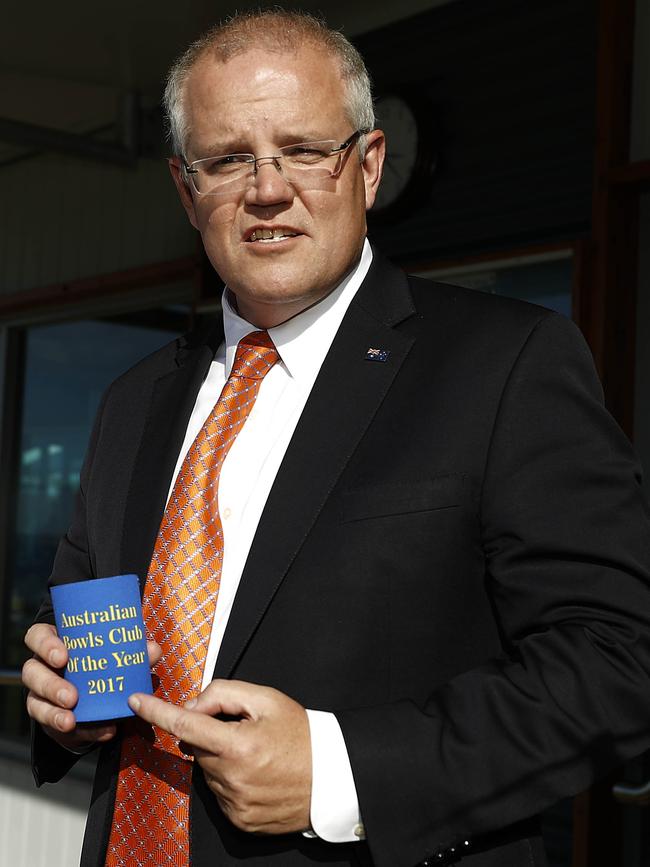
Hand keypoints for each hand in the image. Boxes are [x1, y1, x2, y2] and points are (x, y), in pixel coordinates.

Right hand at [23, 622, 160, 751]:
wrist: (98, 694)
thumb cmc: (102, 661)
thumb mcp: (115, 653)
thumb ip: (133, 650)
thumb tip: (152, 650)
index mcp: (55, 643)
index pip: (37, 637)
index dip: (45, 645)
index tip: (63, 656)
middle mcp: (42, 667)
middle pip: (32, 672)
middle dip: (50, 685)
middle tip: (72, 696)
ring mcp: (41, 694)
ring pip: (35, 703)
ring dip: (53, 714)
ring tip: (71, 721)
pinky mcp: (49, 719)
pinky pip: (56, 728)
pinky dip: (83, 732)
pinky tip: (102, 732)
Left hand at [129, 679, 311, 834]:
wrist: (333, 776)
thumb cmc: (302, 735)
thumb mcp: (266, 699)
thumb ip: (223, 693)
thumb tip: (192, 706)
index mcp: (238, 745)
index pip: (185, 725)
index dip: (156, 711)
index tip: (135, 701)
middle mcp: (233, 778)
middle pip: (197, 747)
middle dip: (210, 734)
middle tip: (242, 730)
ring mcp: (235, 804)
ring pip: (207, 771)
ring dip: (221, 758)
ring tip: (257, 754)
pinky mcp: (239, 820)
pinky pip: (219, 792)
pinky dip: (230, 780)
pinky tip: (256, 774)